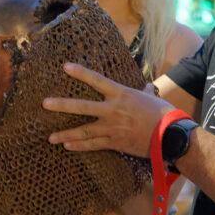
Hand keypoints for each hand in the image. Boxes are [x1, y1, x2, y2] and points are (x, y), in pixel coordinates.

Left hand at [42, 62, 173, 157]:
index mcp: (121, 94)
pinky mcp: (114, 143)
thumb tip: (146, 88)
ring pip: (84, 130)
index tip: (65, 67)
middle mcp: (112, 110)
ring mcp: (111, 127)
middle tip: (45, 104)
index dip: (81, 73)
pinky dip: (80, 146)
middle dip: (62, 105)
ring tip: (50, 137)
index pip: (97, 80)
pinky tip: (68, 147)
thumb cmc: (163, 113)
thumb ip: (143, 93)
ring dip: (66, 134)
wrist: (169, 135)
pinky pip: (93, 145)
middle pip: (82, 106)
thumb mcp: (151, 98)